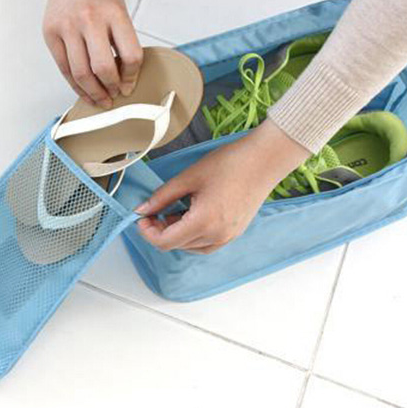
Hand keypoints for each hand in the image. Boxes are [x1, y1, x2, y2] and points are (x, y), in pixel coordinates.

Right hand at [42, 0, 142, 108]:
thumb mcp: (120, 12)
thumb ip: (123, 42)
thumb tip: (125, 79)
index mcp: (113, 13)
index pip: (130, 55)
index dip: (132, 76)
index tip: (129, 84)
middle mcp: (89, 19)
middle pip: (103, 68)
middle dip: (111, 88)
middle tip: (115, 95)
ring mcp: (67, 26)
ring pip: (81, 74)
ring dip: (93, 93)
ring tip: (101, 99)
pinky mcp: (51, 34)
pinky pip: (64, 69)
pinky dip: (76, 86)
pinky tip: (85, 92)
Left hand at [135, 121, 311, 253]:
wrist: (264, 160)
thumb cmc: (231, 164)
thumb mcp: (189, 177)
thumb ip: (162, 197)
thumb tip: (142, 209)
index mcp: (203, 222)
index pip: (165, 242)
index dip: (147, 232)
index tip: (143, 217)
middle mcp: (216, 236)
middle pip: (176, 246)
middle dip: (161, 230)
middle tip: (156, 209)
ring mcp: (227, 237)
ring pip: (191, 247)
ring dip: (177, 233)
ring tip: (176, 209)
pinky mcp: (234, 233)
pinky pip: (206, 244)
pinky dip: (194, 235)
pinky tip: (192, 215)